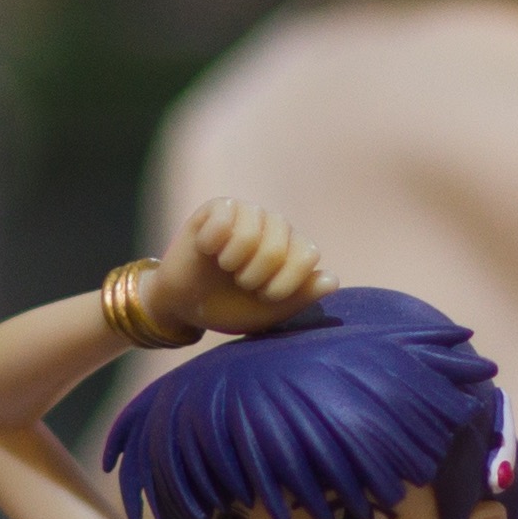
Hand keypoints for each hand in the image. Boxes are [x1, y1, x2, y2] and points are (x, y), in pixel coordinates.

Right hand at [157, 197, 330, 338]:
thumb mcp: (268, 312)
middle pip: (278, 247)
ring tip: (225, 266)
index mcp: (293, 248)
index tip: (264, 296)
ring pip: (250, 235)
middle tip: (240, 281)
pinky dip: (211, 244)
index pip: (308, 255)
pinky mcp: (219, 207)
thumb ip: (300, 296)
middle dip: (254, 276)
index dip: (284, 284)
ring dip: (232, 262)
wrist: (186, 305)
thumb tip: (331, 280)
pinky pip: (223, 222)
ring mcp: (248, 212)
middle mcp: (276, 225)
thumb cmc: (230, 307)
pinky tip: (207, 249)